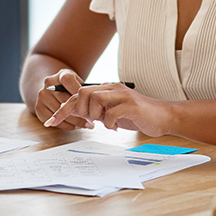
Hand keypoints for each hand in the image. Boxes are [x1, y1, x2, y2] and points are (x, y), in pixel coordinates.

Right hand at [35, 69, 93, 129]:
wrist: (52, 88)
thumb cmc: (72, 87)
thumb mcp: (79, 82)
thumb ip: (86, 89)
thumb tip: (99, 100)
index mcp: (61, 74)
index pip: (69, 80)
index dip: (80, 93)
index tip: (91, 104)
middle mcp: (49, 83)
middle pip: (64, 100)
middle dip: (80, 112)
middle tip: (93, 121)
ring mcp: (42, 96)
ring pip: (60, 112)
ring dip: (75, 121)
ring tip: (86, 124)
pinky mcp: (38, 108)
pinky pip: (54, 120)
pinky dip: (66, 125)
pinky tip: (76, 125)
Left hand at [44, 82, 170, 135]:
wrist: (163, 117)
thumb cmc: (137, 116)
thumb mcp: (111, 113)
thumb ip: (96, 111)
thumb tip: (77, 115)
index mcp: (106, 89)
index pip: (78, 95)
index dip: (63, 109)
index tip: (51, 122)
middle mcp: (112, 88)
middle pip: (82, 93)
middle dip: (80, 111)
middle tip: (90, 122)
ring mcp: (122, 95)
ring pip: (94, 99)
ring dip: (95, 116)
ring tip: (105, 122)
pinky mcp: (131, 106)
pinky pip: (110, 113)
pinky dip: (109, 123)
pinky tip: (115, 127)